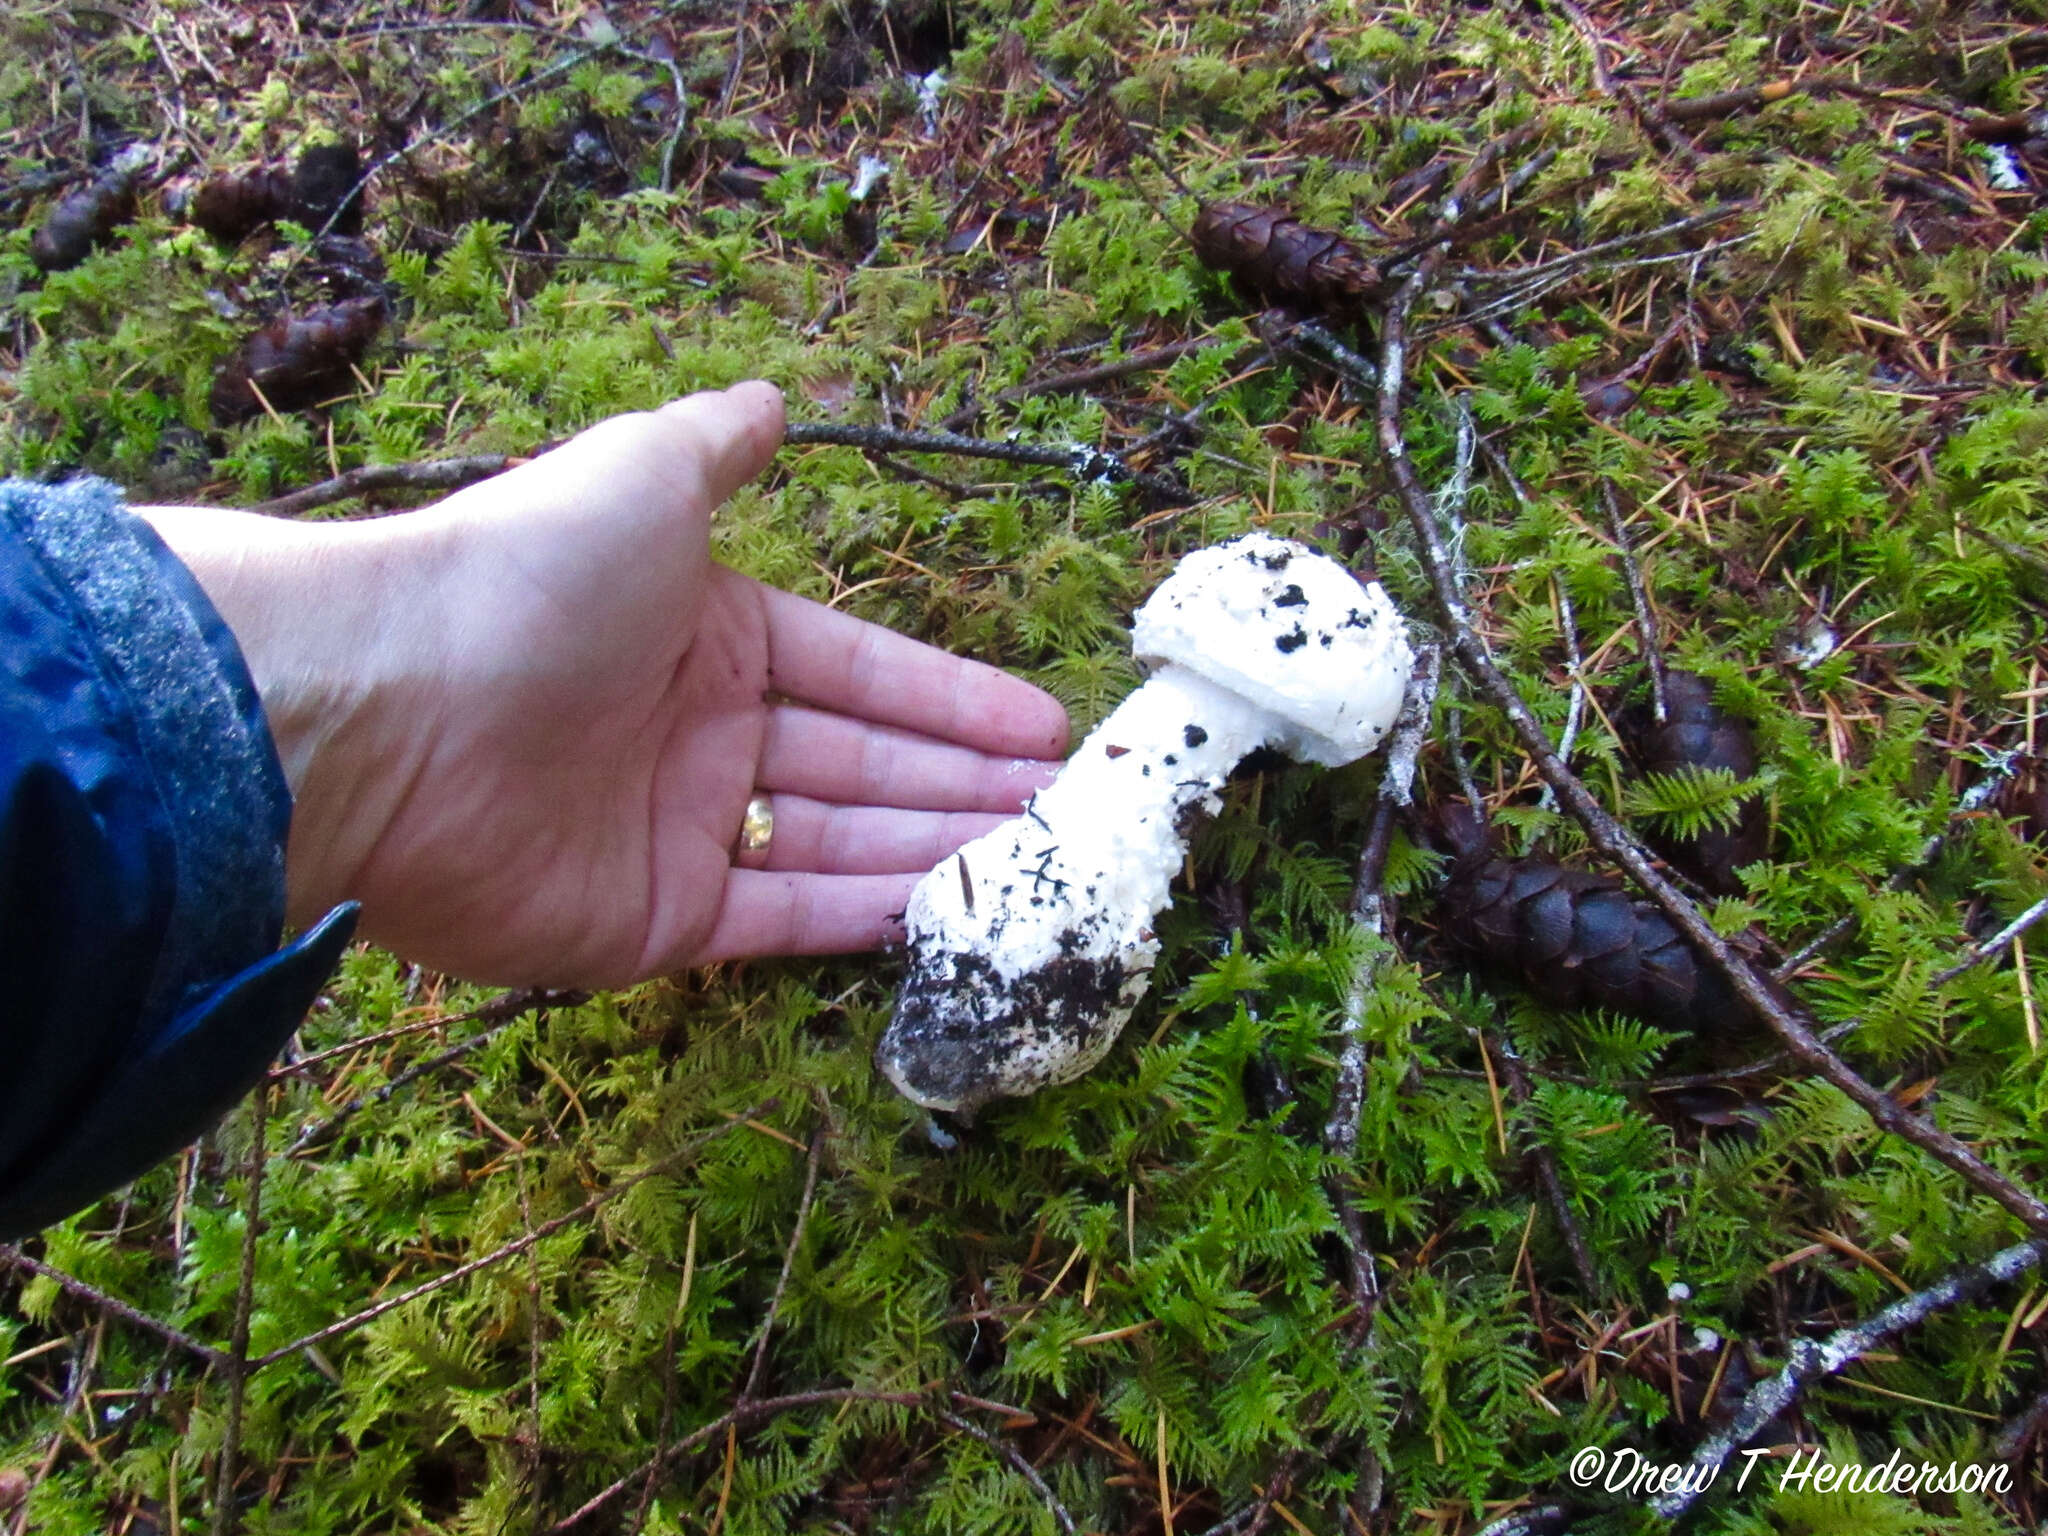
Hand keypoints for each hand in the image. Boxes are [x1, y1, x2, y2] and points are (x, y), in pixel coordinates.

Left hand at [139, 383, 1069, 986]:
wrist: (392, 714)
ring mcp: (678, 832)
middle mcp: (698, 732)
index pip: (857, 667)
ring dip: (936, 848)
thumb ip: (717, 447)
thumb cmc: (528, 579)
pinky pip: (784, 916)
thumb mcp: (641, 473)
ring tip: (1039, 861)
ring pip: (837, 842)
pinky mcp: (655, 923)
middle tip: (1067, 807)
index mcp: (704, 632)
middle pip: (860, 761)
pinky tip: (951, 913)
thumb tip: (773, 399)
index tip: (1041, 721)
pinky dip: (865, 917)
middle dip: (962, 781)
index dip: (950, 696)